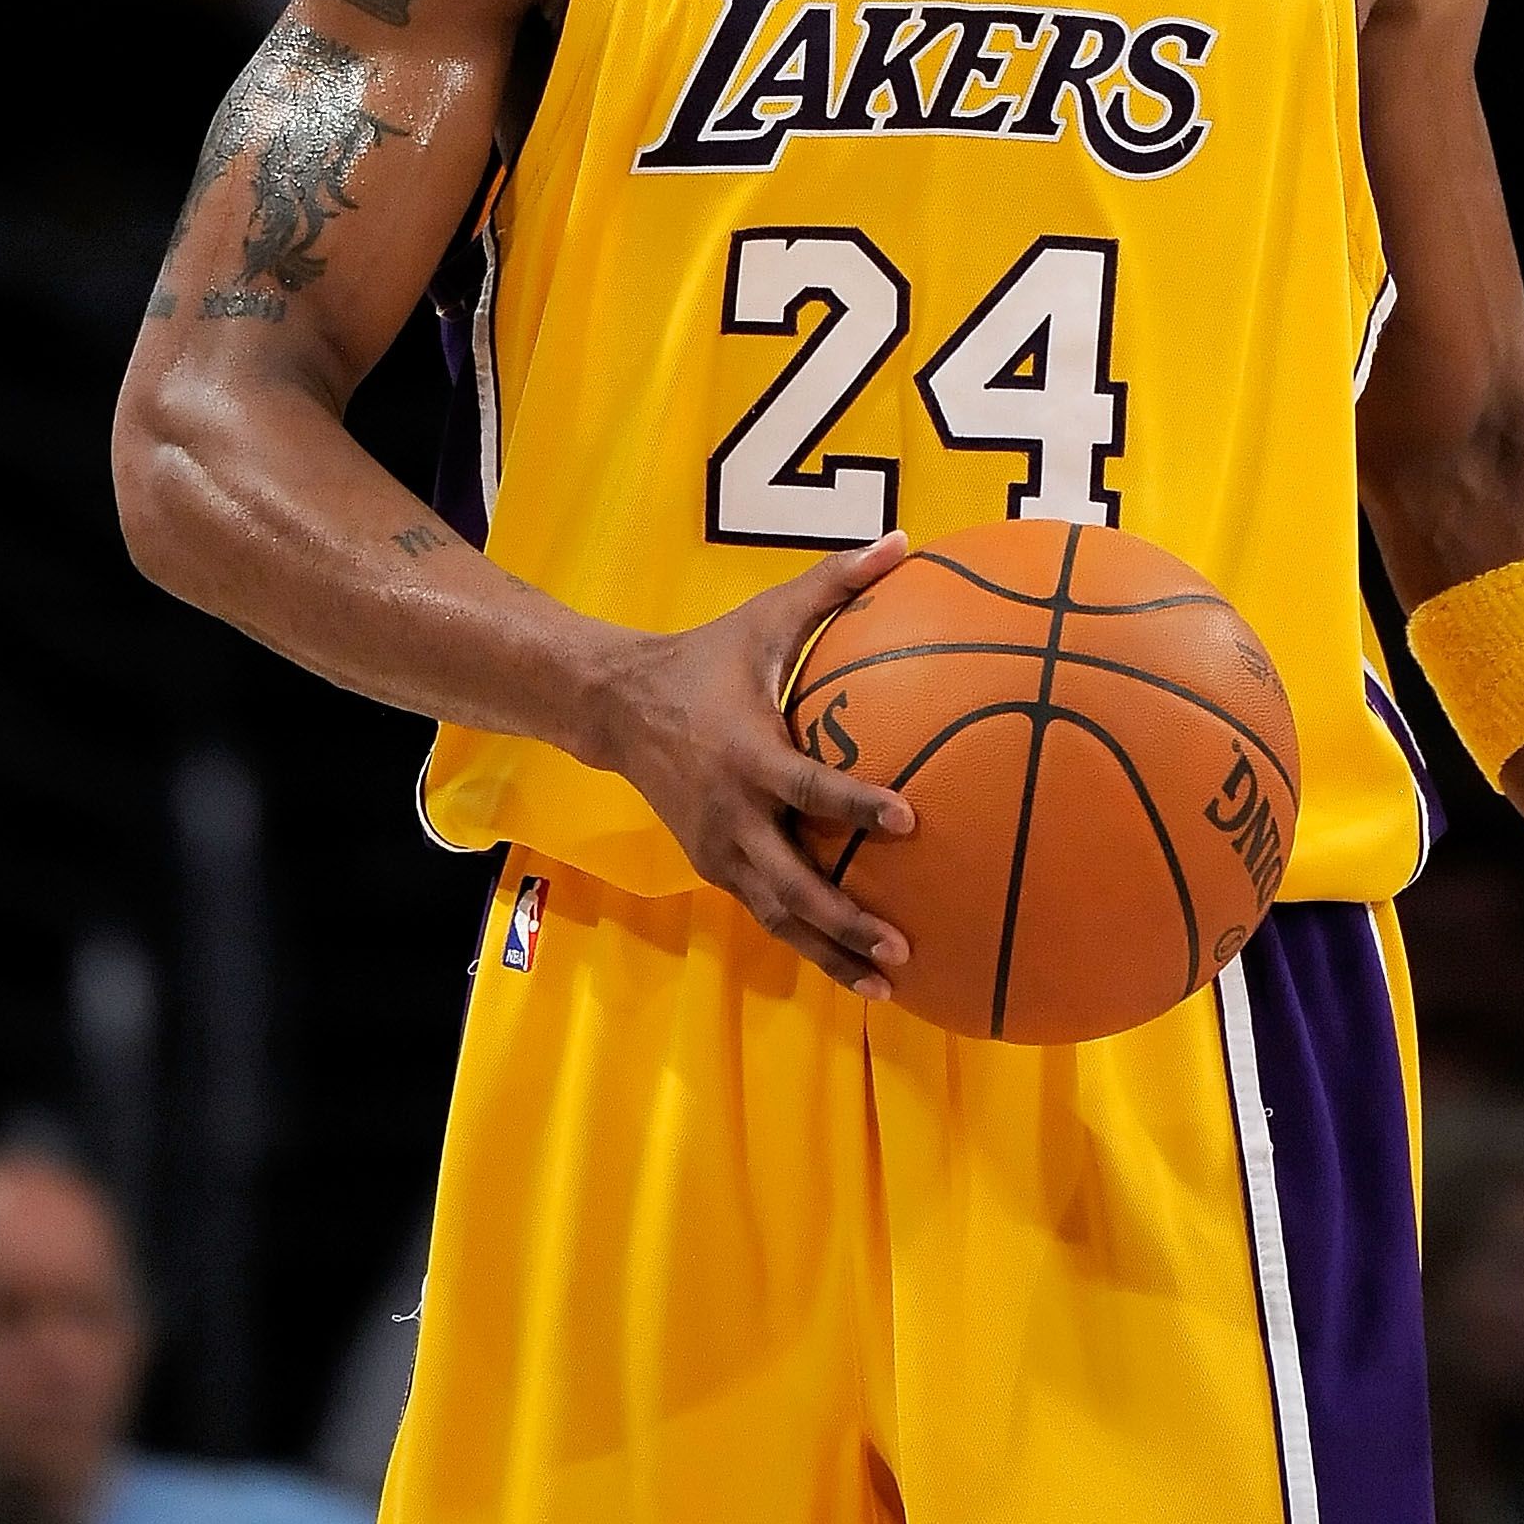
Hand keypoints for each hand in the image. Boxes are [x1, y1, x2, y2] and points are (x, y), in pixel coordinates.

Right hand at [586, 533, 915, 995]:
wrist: (614, 707)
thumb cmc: (707, 658)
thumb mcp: (766, 616)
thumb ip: (836, 583)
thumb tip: (905, 541)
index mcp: (747, 755)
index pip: (809, 787)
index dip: (855, 805)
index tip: (909, 820)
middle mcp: (732, 814)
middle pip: (792, 883)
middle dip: (845, 921)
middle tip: (902, 948)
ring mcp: (719, 848)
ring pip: (778, 915)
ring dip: (829, 952)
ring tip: (887, 982)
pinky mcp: (714, 866)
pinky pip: (766, 912)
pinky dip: (807, 943)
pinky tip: (852, 967)